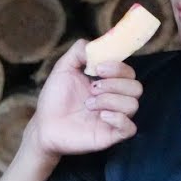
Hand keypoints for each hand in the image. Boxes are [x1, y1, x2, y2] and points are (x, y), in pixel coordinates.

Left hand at [26, 40, 141, 159]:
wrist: (44, 125)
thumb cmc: (54, 98)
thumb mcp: (63, 68)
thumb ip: (79, 51)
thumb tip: (95, 45)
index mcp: (107, 83)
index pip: (128, 72)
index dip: (118, 67)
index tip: (98, 68)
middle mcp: (114, 99)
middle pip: (136, 87)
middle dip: (115, 84)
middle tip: (92, 88)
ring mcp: (114, 118)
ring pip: (133, 105)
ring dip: (110, 100)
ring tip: (88, 104)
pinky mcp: (111, 135)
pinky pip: (130, 128)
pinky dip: (119, 119)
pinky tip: (101, 116)